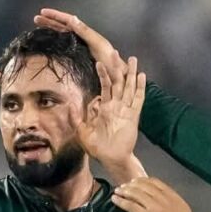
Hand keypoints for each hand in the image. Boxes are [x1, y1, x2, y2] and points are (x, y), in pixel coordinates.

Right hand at [34, 9, 126, 76]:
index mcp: (85, 32)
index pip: (67, 20)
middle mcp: (81, 37)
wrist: (116, 74)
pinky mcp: (78, 55)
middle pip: (62, 26)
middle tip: (35, 18)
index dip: (55, 15)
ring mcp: (80, 45)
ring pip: (62, 34)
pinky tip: (50, 41)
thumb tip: (72, 18)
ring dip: (51, 29)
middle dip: (49, 21)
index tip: (42, 12)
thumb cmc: (110, 59)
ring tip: (39, 26)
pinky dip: (56, 40)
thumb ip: (85, 32)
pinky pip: (64, 44)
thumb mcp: (97, 44)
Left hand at [76, 57, 145, 172]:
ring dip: (131, 73)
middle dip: (117, 67)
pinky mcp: (133, 116)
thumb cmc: (98, 147)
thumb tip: (69, 104)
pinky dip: (140, 87)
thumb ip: (76, 118)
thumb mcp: (82, 131)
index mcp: (105, 108)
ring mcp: (126, 110)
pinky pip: (138, 99)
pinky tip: (141, 76)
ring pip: (129, 87)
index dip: (103, 74)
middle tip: (116, 53)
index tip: (99, 62)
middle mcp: (116, 106)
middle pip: (118, 82)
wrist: (111, 158)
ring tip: (133, 59)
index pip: (105, 87)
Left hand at [111, 178, 200, 211]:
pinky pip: (131, 205)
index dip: (144, 180)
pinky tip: (115, 199)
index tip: (137, 181)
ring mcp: (154, 206)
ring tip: (118, 191)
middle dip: (132, 184)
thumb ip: (171, 204)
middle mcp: (163, 198)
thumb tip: (161, 203)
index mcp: (172, 196)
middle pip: (143, 186)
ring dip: (124, 191)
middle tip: (124, 186)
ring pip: (136, 193)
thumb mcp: (182, 210)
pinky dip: (121, 201)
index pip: (156, 182)